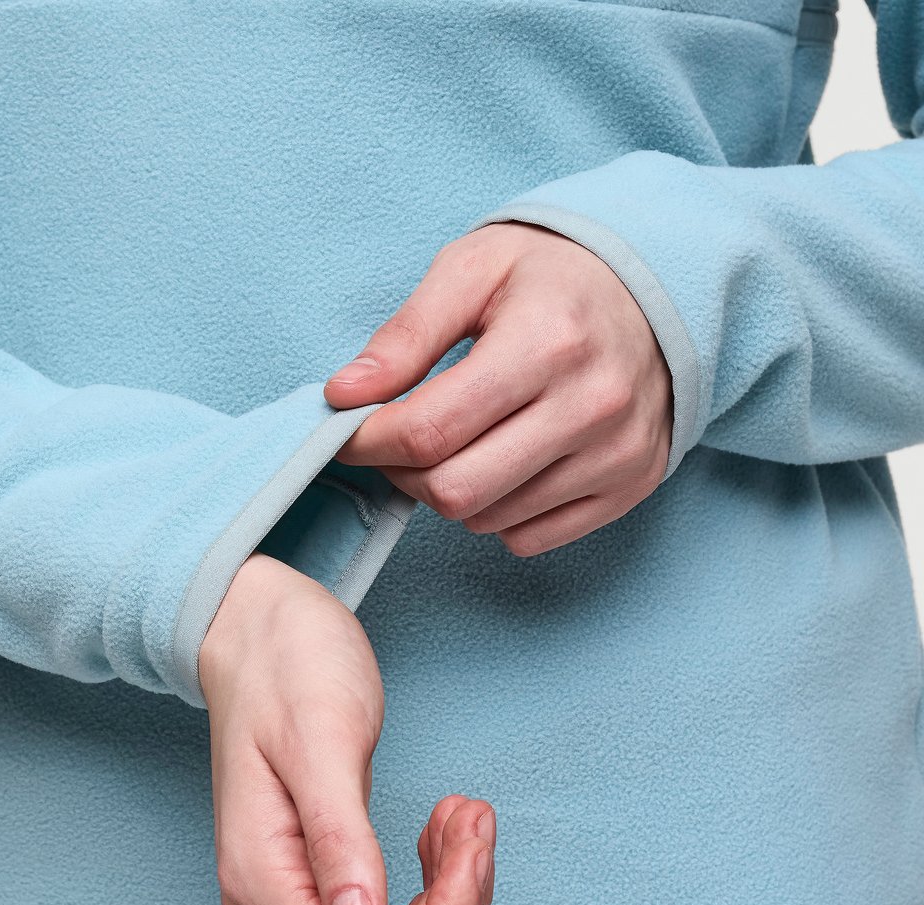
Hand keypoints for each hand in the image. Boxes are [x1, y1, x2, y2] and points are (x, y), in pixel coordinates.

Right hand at [199, 553, 494, 904]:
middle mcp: (271, 903)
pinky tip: (442, 826)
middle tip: (471, 818)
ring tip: (462, 815)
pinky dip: (434, 882)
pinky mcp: (321, 871)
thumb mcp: (321, 743)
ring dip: (450, 895)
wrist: (259, 629)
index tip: (467, 835)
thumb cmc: (287, 668)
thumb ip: (338, 843)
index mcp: (261, 881)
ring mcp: (296, 891)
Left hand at [323, 222, 673, 556]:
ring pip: (487, 519)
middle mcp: (591, 405)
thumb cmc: (551, 277)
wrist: (657, 289)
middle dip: (404, 473)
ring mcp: (616, 454)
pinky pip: (529, 539)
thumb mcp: (473, 270)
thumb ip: (405, 335)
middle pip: (455, 489)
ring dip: (449, 492)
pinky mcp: (629, 485)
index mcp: (547, 342)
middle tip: (398, 442)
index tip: (350, 429)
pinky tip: (501, 466)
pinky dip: (496, 514)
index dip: (370, 440)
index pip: (430, 430)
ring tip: (457, 443)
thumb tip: (343, 395)